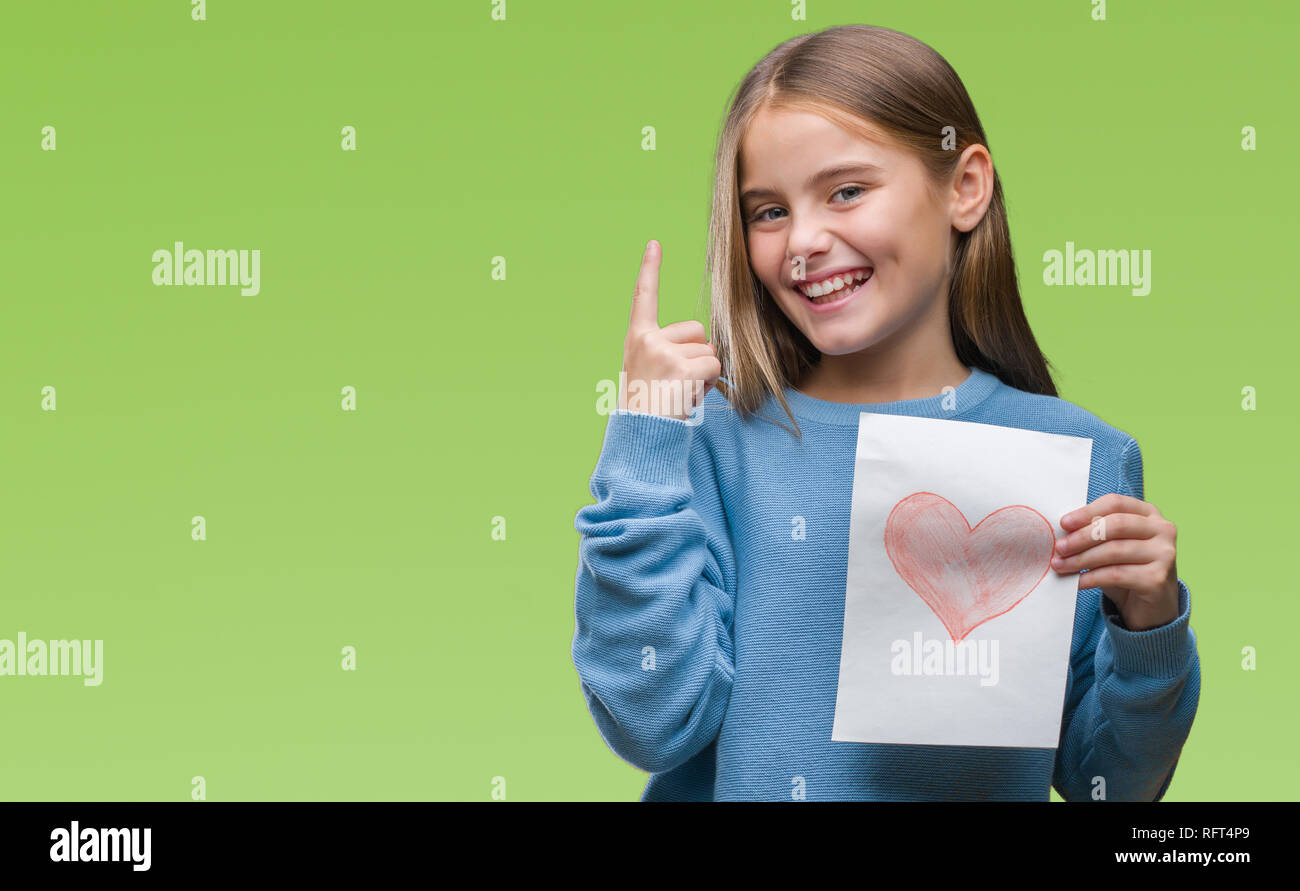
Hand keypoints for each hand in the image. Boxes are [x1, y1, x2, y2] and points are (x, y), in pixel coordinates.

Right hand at [622, 240, 720, 420]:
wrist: (641, 435)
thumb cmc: (648, 408)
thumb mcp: (647, 371)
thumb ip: (667, 351)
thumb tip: (707, 349)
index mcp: (638, 338)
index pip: (643, 297)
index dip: (650, 269)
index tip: (654, 244)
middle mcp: (649, 339)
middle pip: (697, 331)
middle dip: (697, 355)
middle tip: (676, 382)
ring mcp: (665, 352)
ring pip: (709, 352)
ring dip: (703, 374)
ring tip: (680, 393)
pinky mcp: (683, 368)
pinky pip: (714, 367)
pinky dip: (708, 385)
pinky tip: (688, 397)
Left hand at [1051, 493, 1180, 630]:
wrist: (1151, 607)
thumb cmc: (1127, 570)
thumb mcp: (1112, 546)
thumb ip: (1095, 532)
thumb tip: (1062, 531)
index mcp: (1149, 514)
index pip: (1116, 503)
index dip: (1087, 512)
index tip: (1063, 524)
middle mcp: (1163, 530)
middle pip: (1115, 525)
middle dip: (1082, 537)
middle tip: (1059, 548)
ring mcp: (1164, 553)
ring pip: (1114, 550)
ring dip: (1081, 559)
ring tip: (1061, 566)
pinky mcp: (1158, 578)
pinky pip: (1117, 574)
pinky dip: (1092, 577)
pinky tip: (1077, 582)